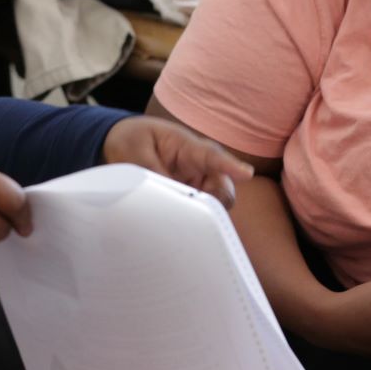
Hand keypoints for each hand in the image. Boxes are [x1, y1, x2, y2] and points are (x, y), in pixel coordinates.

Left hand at [101, 116, 253, 208]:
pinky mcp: (190, 200)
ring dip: (202, 216)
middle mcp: (199, 167)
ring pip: (214, 206)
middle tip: (194, 211)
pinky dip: (193, 223)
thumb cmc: (133, 140)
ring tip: (178, 220)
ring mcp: (197, 184)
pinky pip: (199, 215)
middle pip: (222, 188)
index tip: (247, 174)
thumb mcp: (136, 151)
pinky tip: (177, 229)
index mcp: (187, 147)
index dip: (230, 165)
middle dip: (216, 202)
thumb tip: (170, 196)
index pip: (212, 156)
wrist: (123, 142)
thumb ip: (153, 171)